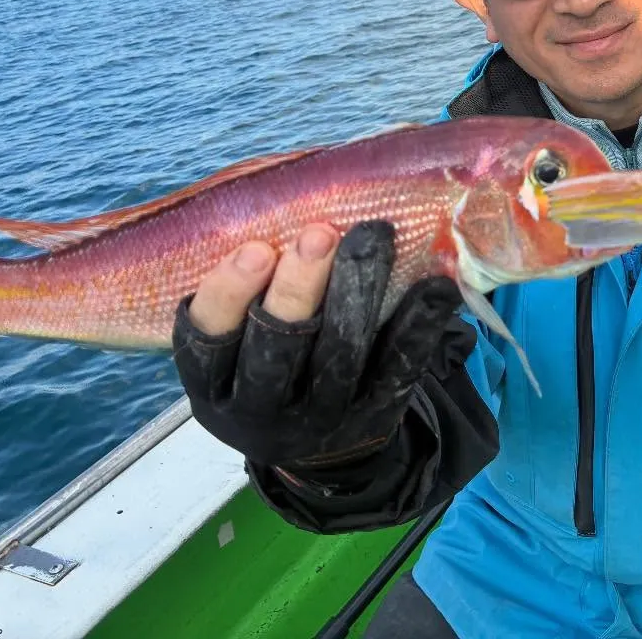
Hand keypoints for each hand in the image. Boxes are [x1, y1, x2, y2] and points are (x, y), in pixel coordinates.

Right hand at [171, 220, 465, 474]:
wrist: (320, 446)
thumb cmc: (272, 360)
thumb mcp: (239, 339)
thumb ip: (249, 286)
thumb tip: (286, 195)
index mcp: (214, 383)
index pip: (208, 340)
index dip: (227, 294)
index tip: (254, 249)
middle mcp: (260, 407)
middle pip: (275, 347)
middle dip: (297, 288)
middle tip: (319, 234)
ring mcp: (319, 418)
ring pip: (338, 356)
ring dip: (357, 293)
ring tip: (374, 236)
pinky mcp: (372, 419)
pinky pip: (396, 369)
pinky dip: (417, 325)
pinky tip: (434, 286)